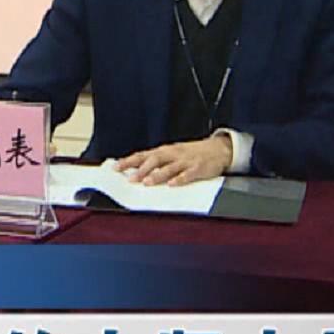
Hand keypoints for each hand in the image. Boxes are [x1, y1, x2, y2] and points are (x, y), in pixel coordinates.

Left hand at [114, 135, 233, 185]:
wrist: (218, 149)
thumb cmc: (192, 153)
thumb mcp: (172, 154)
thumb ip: (156, 162)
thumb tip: (134, 170)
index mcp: (164, 151)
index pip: (143, 155)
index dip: (129, 161)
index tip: (115, 168)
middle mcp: (173, 154)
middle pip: (154, 160)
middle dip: (141, 169)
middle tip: (130, 179)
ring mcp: (186, 161)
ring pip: (169, 168)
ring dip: (157, 175)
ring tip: (147, 183)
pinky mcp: (198, 168)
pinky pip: (188, 174)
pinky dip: (180, 179)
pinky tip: (172, 185)